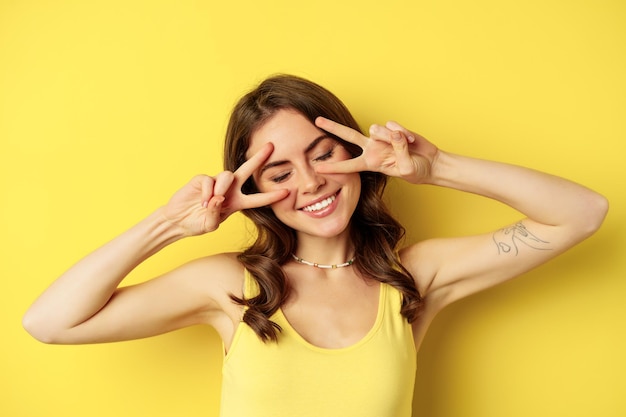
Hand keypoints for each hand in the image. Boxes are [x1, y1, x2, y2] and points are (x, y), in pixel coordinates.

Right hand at [162, 143, 288, 235]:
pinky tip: (202, 201)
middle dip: (258, 158)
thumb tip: (218, 198)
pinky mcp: (201, 180)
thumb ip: (216, 214)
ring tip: (213, 202)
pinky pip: (209, 181)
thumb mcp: (210, 225)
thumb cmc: (196, 223)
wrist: (177, 221)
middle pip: (247, 171)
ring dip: (223, 188)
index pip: (257, 199)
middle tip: (270, 147)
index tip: (287, 192)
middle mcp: (229, 190)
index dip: (271, 196)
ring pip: (228, 175)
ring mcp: (215, 183)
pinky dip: (208, 192)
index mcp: (236, 202)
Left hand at [315, 117, 438, 183]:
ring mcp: (382, 137)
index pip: (348, 165)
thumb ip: (398, 150)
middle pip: (348, 135)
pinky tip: (410, 141)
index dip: (333, 167)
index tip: (317, 169)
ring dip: (390, 137)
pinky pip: (392, 125)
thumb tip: (393, 133)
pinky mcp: (393, 128)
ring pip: (376, 129)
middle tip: (317, 120)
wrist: (430, 163)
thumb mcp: (405, 167)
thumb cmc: (416, 171)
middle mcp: (372, 148)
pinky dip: (403, 133)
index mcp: (371, 163)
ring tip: (405, 146)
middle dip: (333, 127)